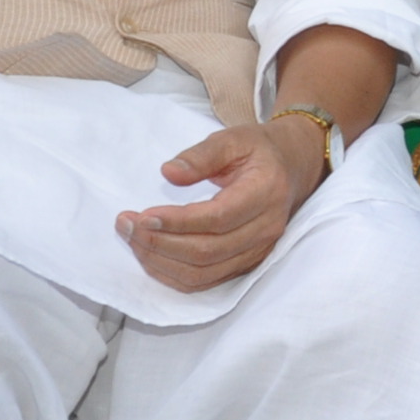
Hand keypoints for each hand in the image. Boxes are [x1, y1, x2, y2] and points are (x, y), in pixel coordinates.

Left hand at [117, 121, 317, 289]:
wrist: (293, 168)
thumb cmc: (259, 150)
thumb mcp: (233, 138)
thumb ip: (201, 154)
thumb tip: (168, 173)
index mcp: (265, 192)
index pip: (217, 218)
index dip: (177, 222)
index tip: (142, 216)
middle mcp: (265, 228)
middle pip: (207, 251)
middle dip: (160, 242)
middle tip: (126, 225)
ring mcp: (258, 251)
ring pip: (204, 272)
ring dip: (161, 261)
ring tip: (132, 239)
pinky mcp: (247, 264)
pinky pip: (206, 281)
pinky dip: (173, 275)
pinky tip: (151, 257)